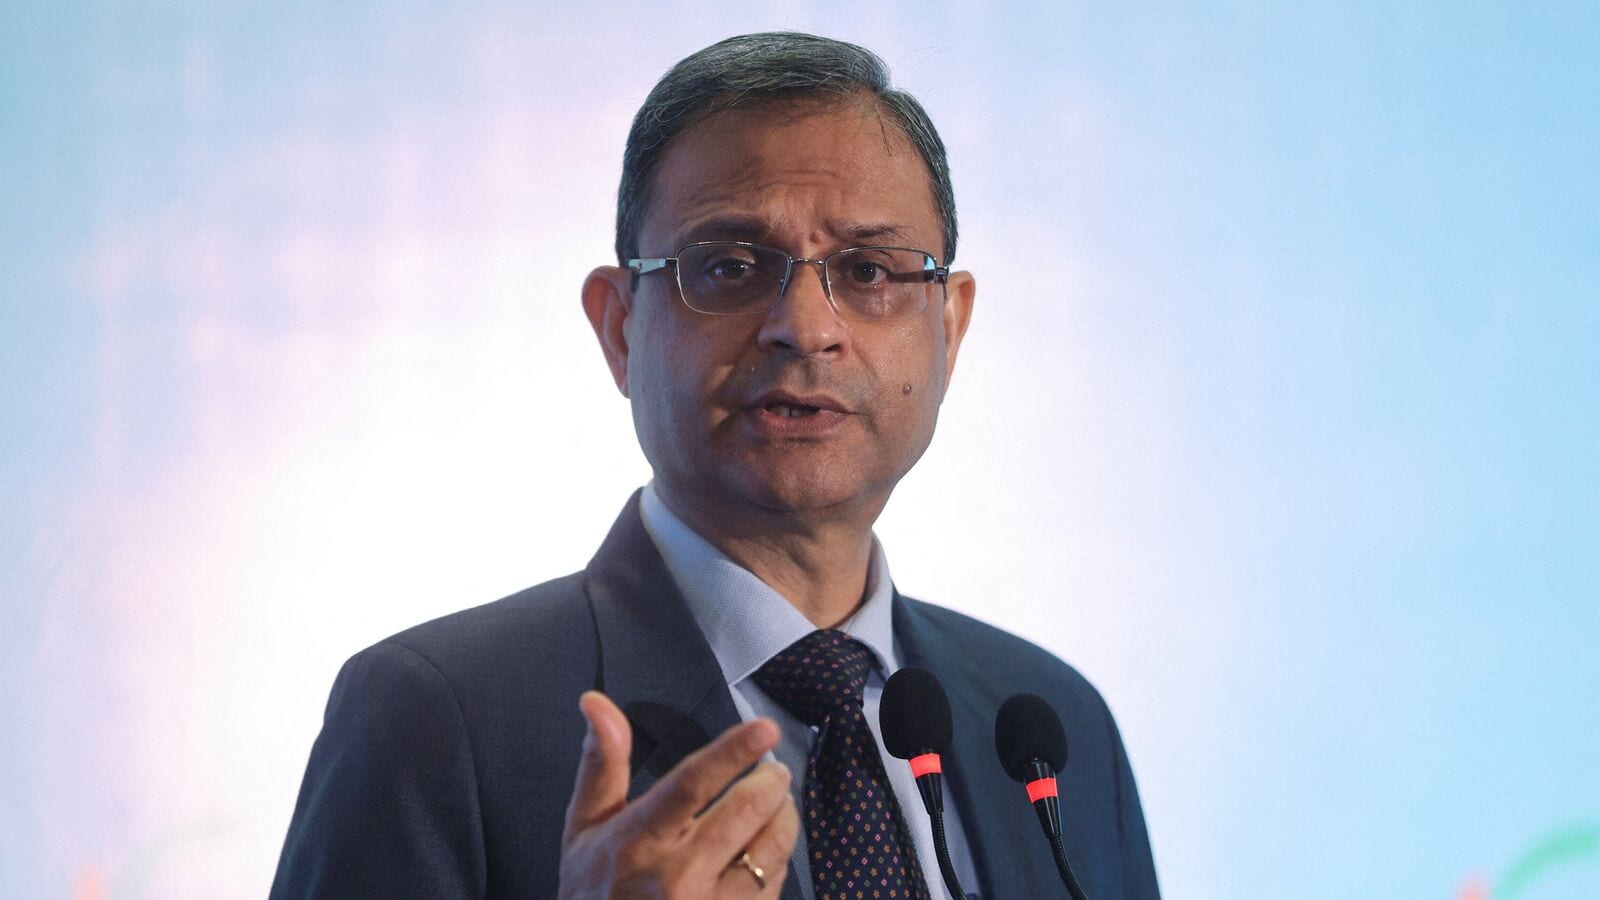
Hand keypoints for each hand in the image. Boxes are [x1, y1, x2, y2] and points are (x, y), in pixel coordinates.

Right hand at [559, 691, 798, 897]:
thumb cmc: (594, 892)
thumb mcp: (584, 829)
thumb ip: (601, 764)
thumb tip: (596, 702)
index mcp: (637, 841)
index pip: (692, 785)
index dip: (733, 752)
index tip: (764, 729)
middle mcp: (676, 876)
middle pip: (745, 812)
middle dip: (771, 781)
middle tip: (773, 772)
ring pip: (771, 848)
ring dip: (782, 818)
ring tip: (774, 805)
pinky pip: (773, 884)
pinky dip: (777, 859)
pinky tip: (761, 851)